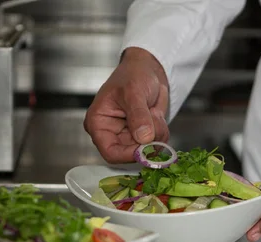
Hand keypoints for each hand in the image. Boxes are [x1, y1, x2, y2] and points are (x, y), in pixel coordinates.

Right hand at [84, 47, 169, 162]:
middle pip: (132, 154)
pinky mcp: (142, 136)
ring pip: (147, 150)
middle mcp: (111, 134)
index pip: (111, 152)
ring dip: (157, 133)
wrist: (148, 69)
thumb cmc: (132, 75)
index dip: (129, 154)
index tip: (147, 144)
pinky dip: (162, 131)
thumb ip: (138, 115)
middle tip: (154, 117)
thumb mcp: (133, 91)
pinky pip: (156, 143)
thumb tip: (144, 138)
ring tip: (153, 111)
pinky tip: (156, 114)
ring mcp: (128, 136)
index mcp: (99, 124)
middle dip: (148, 139)